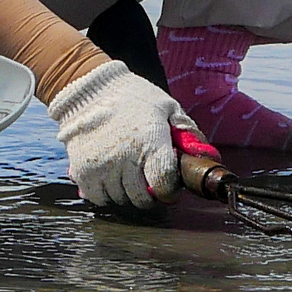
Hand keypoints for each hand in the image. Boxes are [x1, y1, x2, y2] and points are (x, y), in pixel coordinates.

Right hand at [47, 60, 199, 212]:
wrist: (89, 91)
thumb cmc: (132, 98)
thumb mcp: (167, 107)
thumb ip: (188, 133)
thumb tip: (208, 157)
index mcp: (150, 142)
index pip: (164, 186)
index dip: (170, 190)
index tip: (168, 183)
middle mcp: (124, 158)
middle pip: (143, 199)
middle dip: (150, 191)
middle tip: (147, 174)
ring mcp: (100, 168)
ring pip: (121, 200)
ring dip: (127, 191)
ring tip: (127, 169)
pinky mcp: (82, 172)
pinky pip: (100, 198)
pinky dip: (107, 192)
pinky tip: (110, 174)